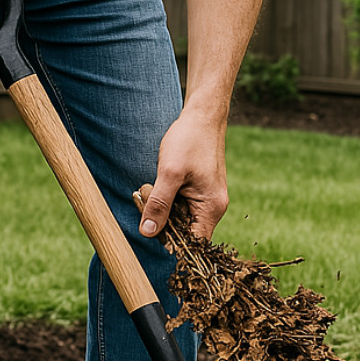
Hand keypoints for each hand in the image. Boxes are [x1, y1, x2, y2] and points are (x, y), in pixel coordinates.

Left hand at [139, 108, 227, 240]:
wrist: (202, 116)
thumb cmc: (189, 140)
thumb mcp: (169, 173)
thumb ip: (159, 205)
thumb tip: (148, 232)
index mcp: (211, 209)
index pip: (193, 244)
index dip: (172, 244)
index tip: (150, 230)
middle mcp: (213, 209)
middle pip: (185, 233)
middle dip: (162, 222)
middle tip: (146, 199)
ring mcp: (207, 200)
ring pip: (179, 219)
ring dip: (162, 208)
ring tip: (151, 188)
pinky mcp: (199, 192)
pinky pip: (180, 206)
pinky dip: (166, 199)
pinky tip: (158, 184)